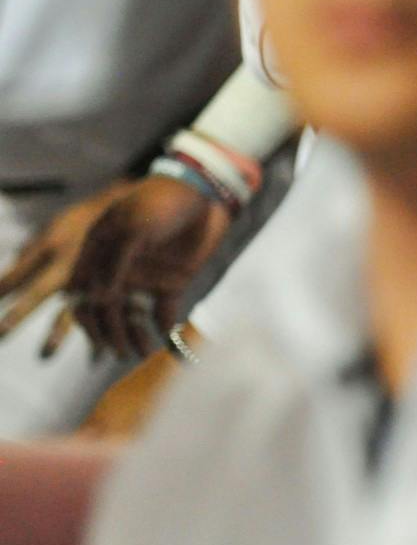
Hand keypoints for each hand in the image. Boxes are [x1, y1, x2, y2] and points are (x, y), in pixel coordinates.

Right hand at [0, 176, 227, 361]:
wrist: (207, 192)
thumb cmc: (162, 202)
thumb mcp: (134, 226)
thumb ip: (115, 262)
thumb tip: (99, 299)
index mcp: (99, 253)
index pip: (82, 292)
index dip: (85, 315)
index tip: (96, 334)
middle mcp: (118, 269)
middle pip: (104, 310)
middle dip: (109, 333)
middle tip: (120, 352)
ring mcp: (144, 276)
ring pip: (131, 316)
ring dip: (133, 335)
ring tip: (141, 352)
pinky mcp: (172, 282)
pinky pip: (162, 312)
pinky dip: (162, 328)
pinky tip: (165, 337)